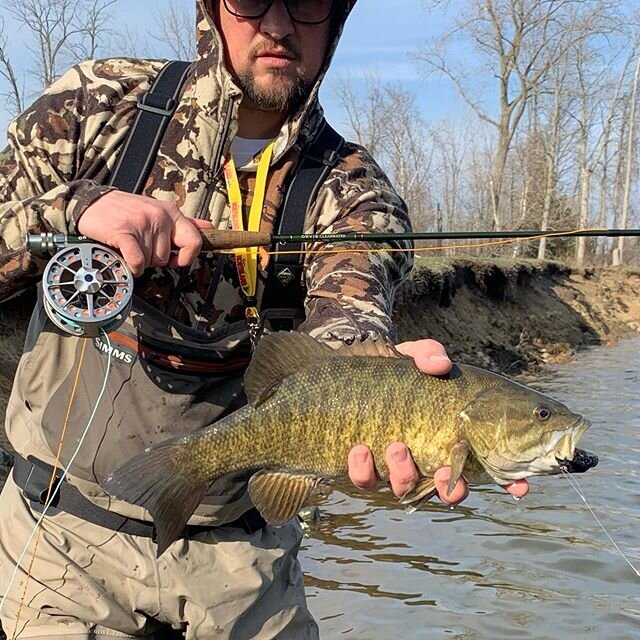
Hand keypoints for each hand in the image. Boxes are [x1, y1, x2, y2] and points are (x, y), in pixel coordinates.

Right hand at [77, 190, 211, 275]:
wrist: (92, 202)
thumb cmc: (127, 211)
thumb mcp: (160, 212)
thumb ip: (186, 223)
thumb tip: (209, 228)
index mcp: (171, 212)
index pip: (195, 241)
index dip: (187, 257)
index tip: (175, 260)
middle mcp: (159, 216)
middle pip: (166, 257)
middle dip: (152, 259)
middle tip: (140, 246)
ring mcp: (142, 223)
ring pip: (150, 261)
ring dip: (139, 260)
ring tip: (130, 246)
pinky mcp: (124, 232)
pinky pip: (137, 261)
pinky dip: (132, 267)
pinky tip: (126, 260)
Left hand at [347, 338, 529, 504]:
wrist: (354, 372)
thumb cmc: (397, 369)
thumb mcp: (416, 356)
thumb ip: (429, 354)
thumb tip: (440, 364)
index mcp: (453, 436)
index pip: (489, 465)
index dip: (509, 482)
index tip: (519, 488)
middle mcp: (428, 458)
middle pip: (449, 490)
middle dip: (451, 490)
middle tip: (445, 474)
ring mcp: (395, 466)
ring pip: (405, 489)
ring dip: (404, 474)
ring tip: (397, 447)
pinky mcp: (363, 468)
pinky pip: (365, 480)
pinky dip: (363, 470)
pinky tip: (360, 449)